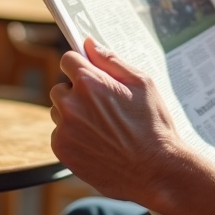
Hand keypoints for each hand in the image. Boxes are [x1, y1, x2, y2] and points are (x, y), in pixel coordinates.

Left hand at [49, 37, 188, 201]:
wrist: (155, 170)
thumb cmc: (153, 125)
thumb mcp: (142, 83)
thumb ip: (111, 60)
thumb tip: (89, 44)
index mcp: (90, 82)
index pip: (68, 60)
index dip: (80, 66)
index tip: (91, 75)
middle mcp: (71, 104)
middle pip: (61, 87)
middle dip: (77, 92)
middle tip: (103, 106)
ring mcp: (64, 129)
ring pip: (59, 112)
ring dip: (74, 114)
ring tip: (103, 127)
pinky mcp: (62, 151)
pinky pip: (60, 135)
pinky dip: (74, 136)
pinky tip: (98, 142)